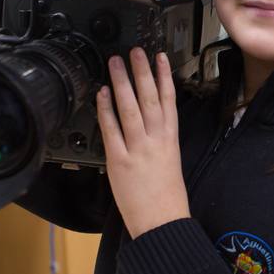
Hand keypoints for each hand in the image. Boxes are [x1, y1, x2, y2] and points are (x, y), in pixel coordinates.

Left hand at [95, 48, 190, 238]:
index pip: (169, 100)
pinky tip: (102, 93)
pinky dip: (106, 109)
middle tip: (135, 51)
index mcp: (170, 139)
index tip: (160, 58)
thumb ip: (159, 141)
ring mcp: (137, 148)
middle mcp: (155, 139)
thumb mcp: (170, 162)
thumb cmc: (167, 198)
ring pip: (130, 107)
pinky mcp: (119, 160)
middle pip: (148, 97)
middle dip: (141, 71)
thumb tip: (148, 125)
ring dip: (122, 82)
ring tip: (116, 63)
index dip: (164, 76)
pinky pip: (111, 129)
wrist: (162, 222)